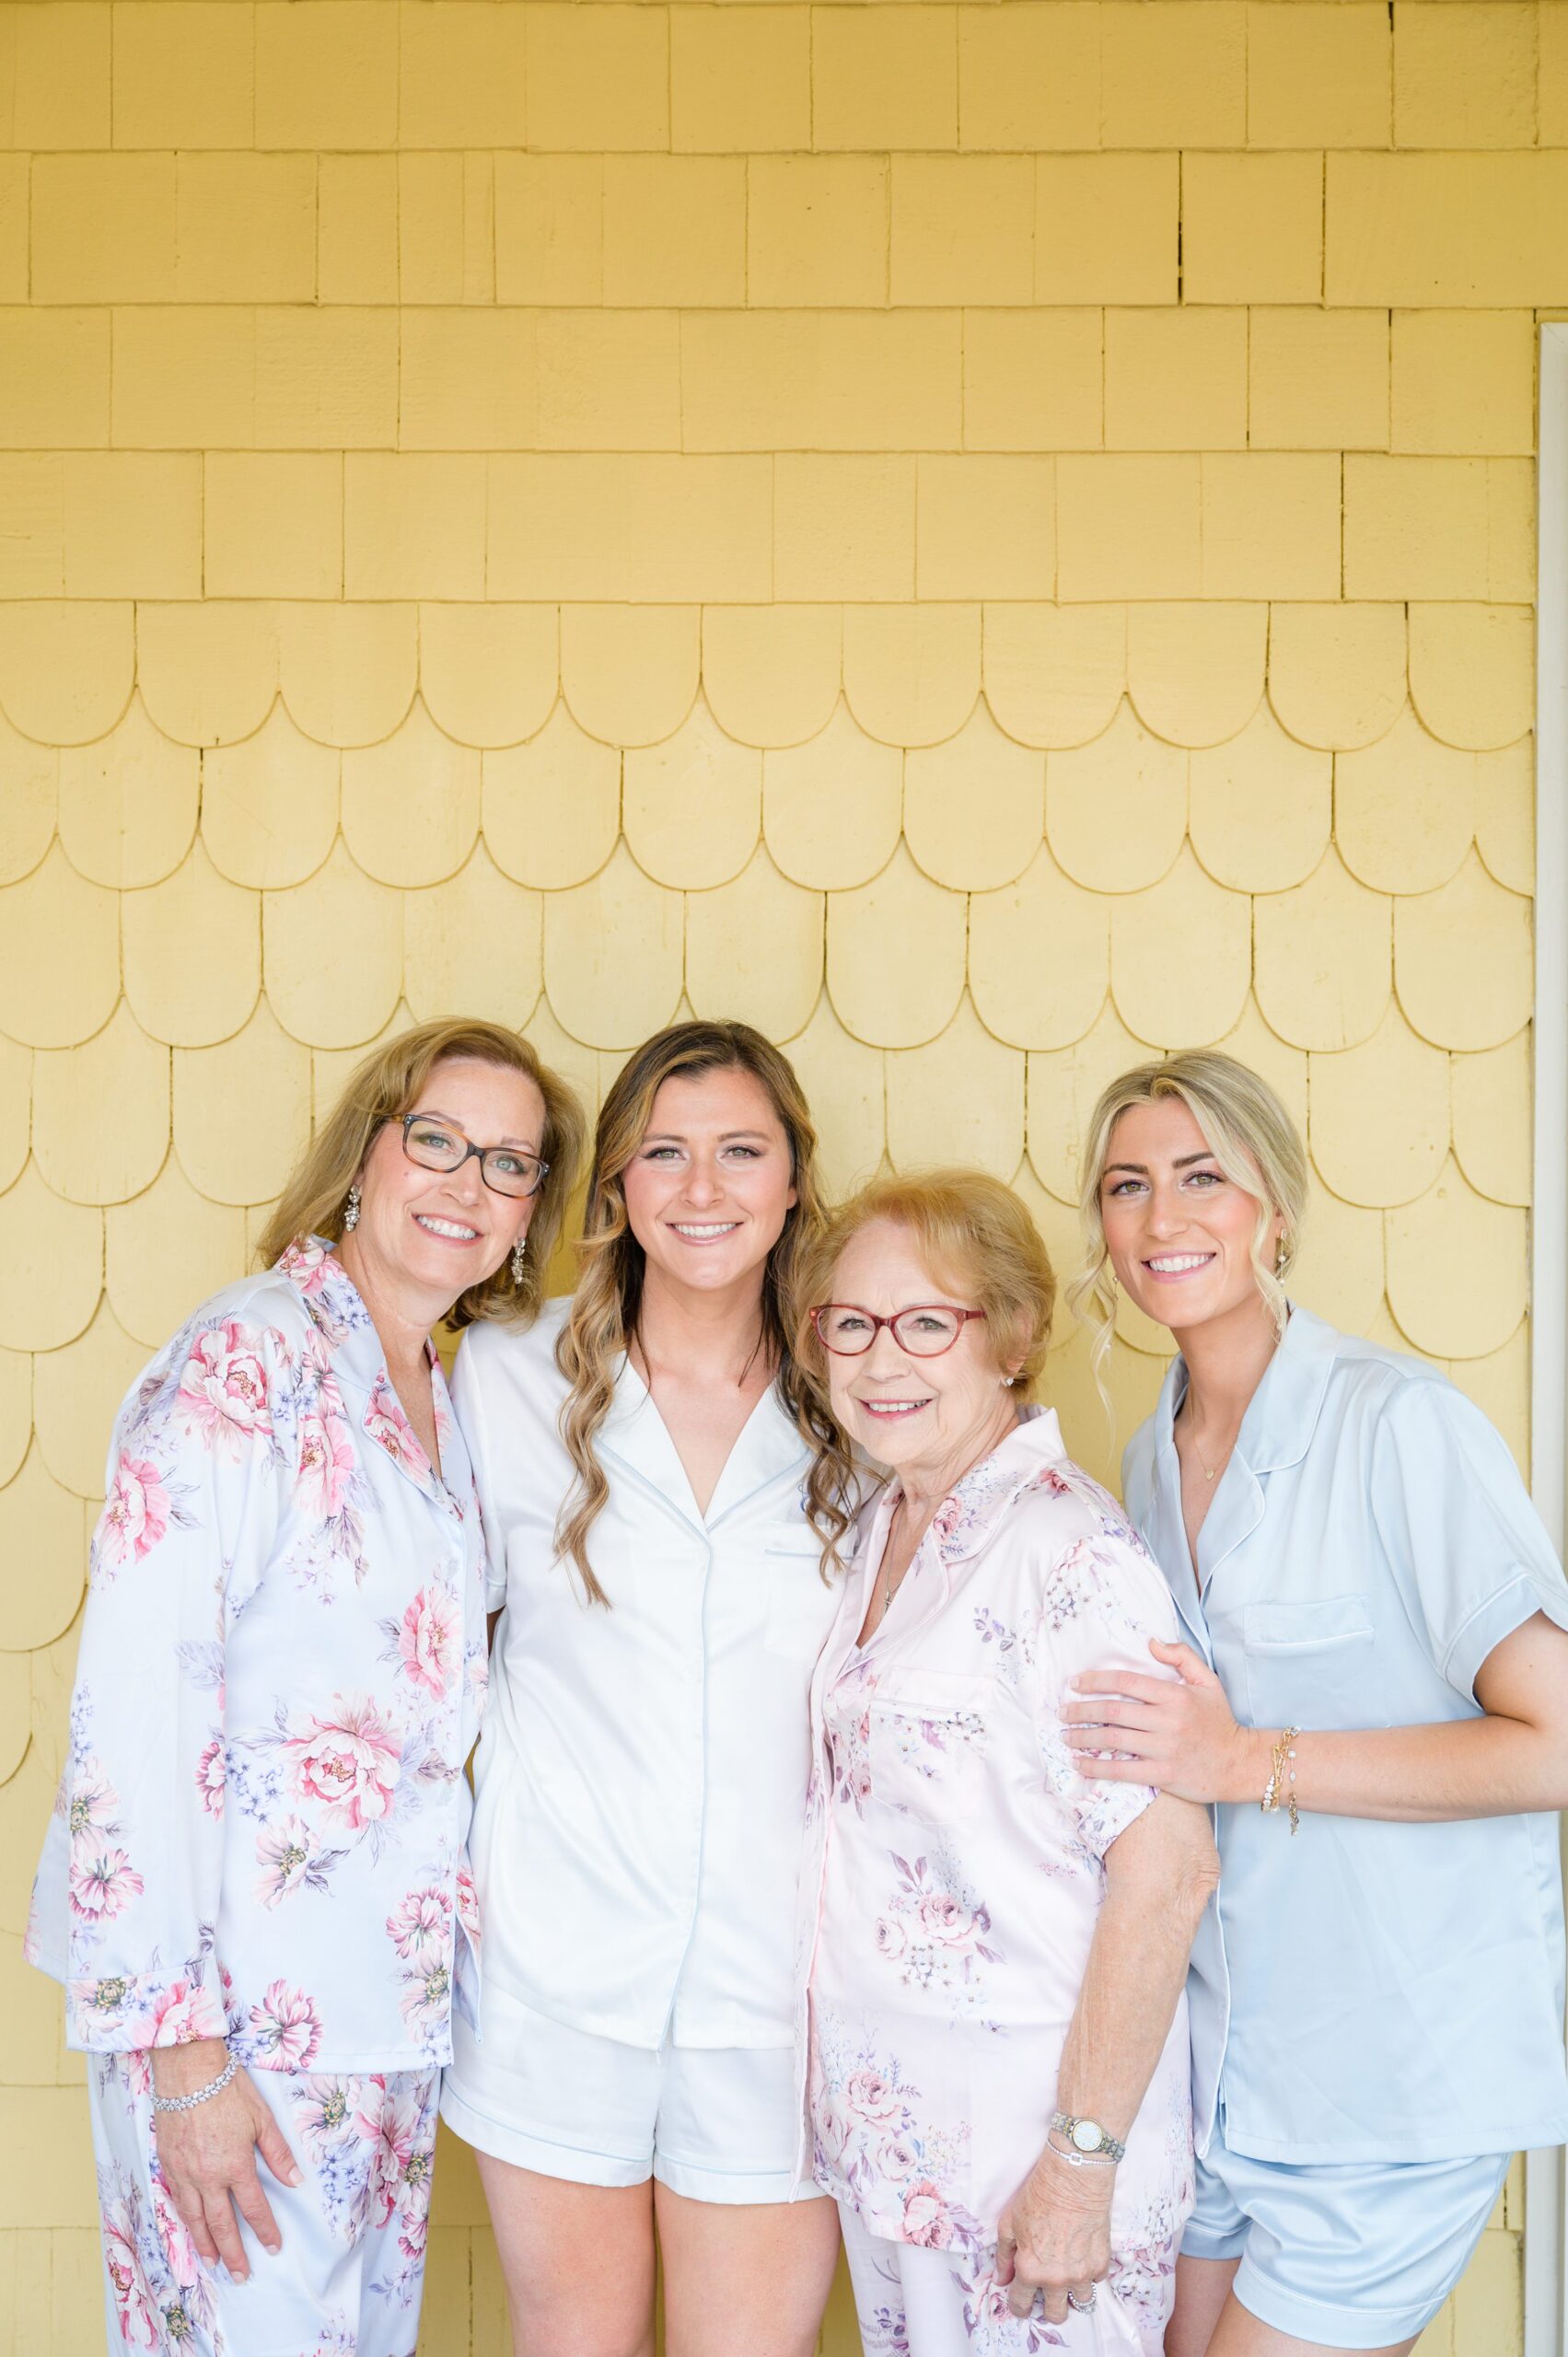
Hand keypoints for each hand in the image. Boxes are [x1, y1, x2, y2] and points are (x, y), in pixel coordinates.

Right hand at [151, 2041, 300, 2281]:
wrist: (188, 2071)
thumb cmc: (228, 2089)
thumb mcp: (262, 2117)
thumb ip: (278, 2152)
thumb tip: (296, 2180)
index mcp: (236, 2165)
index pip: (254, 2207)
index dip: (265, 2230)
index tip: (273, 2247)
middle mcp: (208, 2177)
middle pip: (222, 2224)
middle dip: (233, 2253)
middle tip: (241, 2274)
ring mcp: (184, 2173)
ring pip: (195, 2219)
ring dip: (205, 2244)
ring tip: (213, 2263)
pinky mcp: (167, 2165)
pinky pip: (177, 2202)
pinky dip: (184, 2221)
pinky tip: (189, 2229)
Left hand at [995, 2141, 1112, 2322]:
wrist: (1073, 2178)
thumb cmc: (1038, 2196)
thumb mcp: (1009, 2224)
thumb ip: (1004, 2257)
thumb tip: (1002, 2279)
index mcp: (1030, 2271)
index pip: (1021, 2306)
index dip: (1019, 2305)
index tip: (1021, 2302)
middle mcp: (1057, 2279)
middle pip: (1056, 2316)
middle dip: (1048, 2308)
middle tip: (1047, 2291)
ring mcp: (1082, 2274)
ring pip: (1080, 2303)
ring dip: (1073, 2292)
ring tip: (1067, 2273)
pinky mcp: (1101, 2263)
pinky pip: (1096, 2281)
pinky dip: (1089, 2273)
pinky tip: (1082, 2254)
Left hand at [1061, 1639, 1266, 1803]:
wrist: (1240, 1763)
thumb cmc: (1220, 1722)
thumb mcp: (1208, 1681)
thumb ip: (1181, 1656)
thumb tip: (1150, 1643)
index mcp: (1175, 1695)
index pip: (1126, 1682)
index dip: (1095, 1681)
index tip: (1075, 1683)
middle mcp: (1168, 1720)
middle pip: (1113, 1711)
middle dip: (1081, 1710)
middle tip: (1062, 1711)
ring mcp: (1165, 1749)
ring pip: (1113, 1740)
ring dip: (1083, 1737)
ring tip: (1065, 1736)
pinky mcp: (1164, 1775)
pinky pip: (1123, 1771)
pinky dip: (1097, 1767)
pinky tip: (1080, 1764)